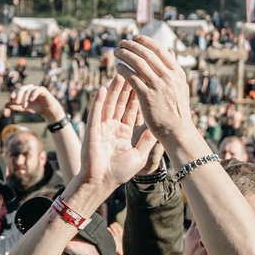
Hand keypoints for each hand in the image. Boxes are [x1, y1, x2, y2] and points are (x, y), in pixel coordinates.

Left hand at [15, 83, 66, 123]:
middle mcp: (30, 88)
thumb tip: (5, 105)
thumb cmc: (36, 108)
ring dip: (25, 98)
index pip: (18, 90)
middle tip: (17, 103)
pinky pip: (37, 90)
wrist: (48, 111)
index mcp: (25, 91)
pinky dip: (33, 94)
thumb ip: (15, 107)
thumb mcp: (24, 109)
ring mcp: (37, 88)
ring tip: (24, 107)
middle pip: (22, 88)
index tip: (11, 98)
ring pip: (29, 90)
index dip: (14, 93)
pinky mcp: (43, 90)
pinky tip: (31, 100)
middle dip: (19, 95)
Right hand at [75, 78, 150, 199]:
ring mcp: (102, 127)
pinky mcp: (92, 130)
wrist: (102, 183)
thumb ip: (148, 140)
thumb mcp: (140, 155)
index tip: (144, 82)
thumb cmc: (119, 173)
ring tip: (119, 74)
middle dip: (127, 87)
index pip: (132, 110)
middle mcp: (113, 127)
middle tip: (132, 71)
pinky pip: (96, 113)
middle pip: (121, 103)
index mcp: (124, 132)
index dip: (137, 96)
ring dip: (113, 89)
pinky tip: (101, 89)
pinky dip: (98, 101)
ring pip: (109, 104)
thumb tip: (161, 128)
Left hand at [112, 33, 199, 154]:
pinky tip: (117, 68)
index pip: (160, 50)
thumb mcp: (181, 86)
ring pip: (138, 63)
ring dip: (125, 54)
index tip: (136, 37)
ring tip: (116, 51)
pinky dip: (123, 70)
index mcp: (177, 73)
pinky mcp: (147, 96)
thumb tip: (170, 50)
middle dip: (132, 45)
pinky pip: (132, 78)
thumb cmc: (177, 110)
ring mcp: (158, 86)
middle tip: (122, 42)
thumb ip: (173, 69)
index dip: (146, 41)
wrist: (177, 131)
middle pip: (147, 54)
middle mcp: (168, 77)